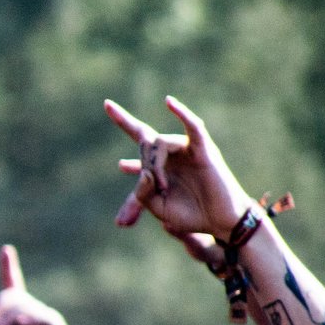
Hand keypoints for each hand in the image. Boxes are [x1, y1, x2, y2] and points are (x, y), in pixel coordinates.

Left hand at [0, 245, 79, 324]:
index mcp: (16, 308)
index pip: (12, 282)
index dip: (9, 266)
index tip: (6, 250)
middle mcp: (30, 308)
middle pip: (10, 296)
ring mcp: (43, 314)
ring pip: (22, 305)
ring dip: (5, 316)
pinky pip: (41, 316)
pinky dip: (29, 318)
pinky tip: (21, 321)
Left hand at [106, 97, 252, 260]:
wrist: (218, 222)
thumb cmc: (190, 215)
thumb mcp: (156, 207)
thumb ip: (142, 191)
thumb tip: (144, 172)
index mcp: (158, 163)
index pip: (139, 136)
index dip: (122, 120)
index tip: (107, 104)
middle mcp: (171, 152)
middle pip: (145, 142)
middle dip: (143, 164)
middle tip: (158, 189)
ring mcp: (187, 149)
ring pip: (160, 142)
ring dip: (156, 165)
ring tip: (164, 187)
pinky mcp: (204, 150)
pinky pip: (192, 126)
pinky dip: (181, 113)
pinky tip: (169, 102)